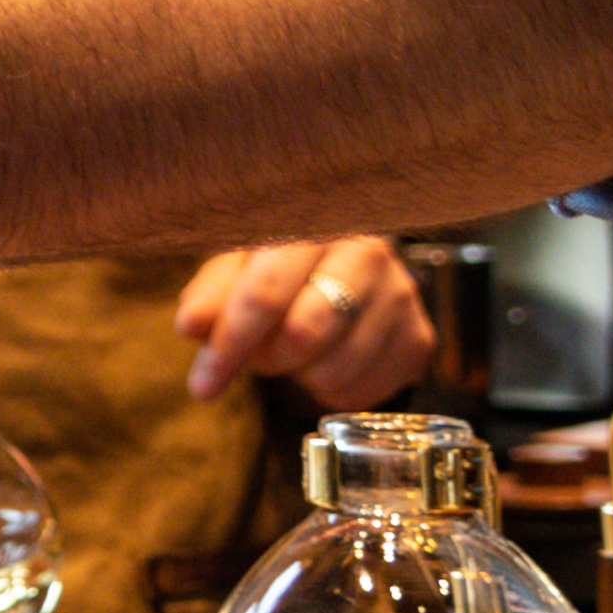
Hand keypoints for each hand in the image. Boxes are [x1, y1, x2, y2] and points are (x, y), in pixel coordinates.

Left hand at [172, 237, 431, 405]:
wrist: (347, 271)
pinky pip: (363, 392)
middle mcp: (369, 250)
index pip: (266, 291)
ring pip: (334, 369)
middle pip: (305, 333)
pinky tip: (328, 360)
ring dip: (300, 374)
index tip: (203, 384)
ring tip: (295, 350)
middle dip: (267, 358)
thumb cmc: (280, 265)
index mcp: (314, 221)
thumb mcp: (237, 268)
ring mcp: (401, 294)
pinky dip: (332, 390)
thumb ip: (212, 295)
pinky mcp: (419, 338)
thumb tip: (192, 325)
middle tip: (257, 353)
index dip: (230, 344)